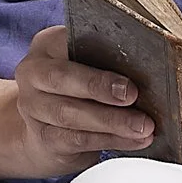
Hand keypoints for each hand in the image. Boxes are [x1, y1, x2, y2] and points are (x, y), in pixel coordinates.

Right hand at [9, 23, 159, 173]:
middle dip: (99, 87)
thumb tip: (148, 71)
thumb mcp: (85, 66)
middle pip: (61, 78)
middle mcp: (32, 73)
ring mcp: (32, 108)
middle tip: (133, 96)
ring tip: (144, 126)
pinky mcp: (43, 138)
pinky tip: (134, 141)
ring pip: (70, 114)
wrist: (44, 130)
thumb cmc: (76, 89)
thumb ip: (107, 63)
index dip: (94, 53)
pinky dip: (110, 141)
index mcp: (47, 46)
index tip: (126, 65)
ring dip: (112, 122)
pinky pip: (77, 140)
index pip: (67, 42)